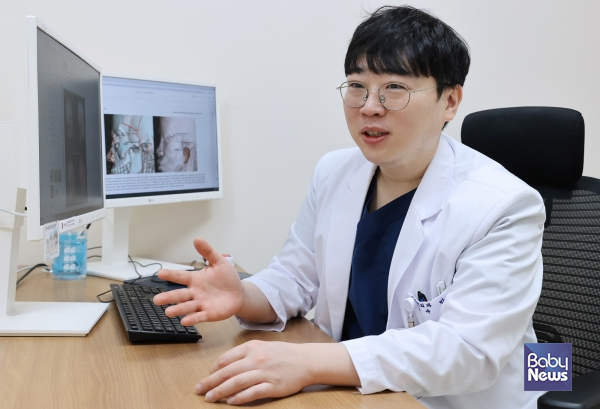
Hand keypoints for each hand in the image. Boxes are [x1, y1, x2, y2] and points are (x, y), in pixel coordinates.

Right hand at [153, 237, 242, 325]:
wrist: (238, 293)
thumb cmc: (227, 278)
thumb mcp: (219, 262)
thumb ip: (208, 252)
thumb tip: (197, 239)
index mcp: (195, 279)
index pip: (181, 276)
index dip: (171, 275)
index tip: (160, 273)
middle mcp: (195, 292)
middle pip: (179, 295)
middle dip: (168, 297)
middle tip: (157, 300)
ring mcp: (201, 303)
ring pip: (186, 307)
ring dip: (177, 309)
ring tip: (168, 312)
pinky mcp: (208, 313)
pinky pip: (199, 316)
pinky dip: (192, 319)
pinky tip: (185, 321)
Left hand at [195, 340, 312, 404]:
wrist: (306, 361)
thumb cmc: (284, 354)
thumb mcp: (262, 347)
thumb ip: (244, 354)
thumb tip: (224, 366)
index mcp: (252, 348)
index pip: (226, 359)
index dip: (213, 370)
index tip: (207, 377)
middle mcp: (257, 359)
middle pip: (227, 372)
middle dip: (210, 382)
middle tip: (199, 390)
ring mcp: (265, 372)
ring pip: (237, 382)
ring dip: (220, 391)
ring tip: (210, 398)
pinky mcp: (273, 386)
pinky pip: (253, 392)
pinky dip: (240, 398)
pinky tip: (231, 402)